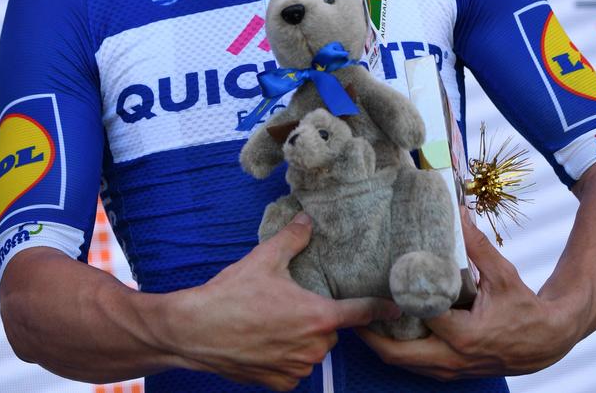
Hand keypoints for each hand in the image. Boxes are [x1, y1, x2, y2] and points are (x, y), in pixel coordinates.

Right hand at [162, 213, 400, 390]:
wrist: (196, 332)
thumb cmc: (232, 294)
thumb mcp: (265, 258)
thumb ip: (293, 238)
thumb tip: (309, 219)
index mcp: (317, 316)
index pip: (361, 313)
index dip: (381, 309)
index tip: (399, 308)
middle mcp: (312, 348)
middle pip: (329, 330)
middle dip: (317, 316)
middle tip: (291, 301)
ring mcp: (296, 369)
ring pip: (311, 350)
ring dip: (300, 337)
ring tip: (271, 320)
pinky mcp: (278, 384)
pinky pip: (293, 368)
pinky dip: (284, 356)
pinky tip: (264, 340)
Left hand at [356, 216, 578, 380]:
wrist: (546, 342)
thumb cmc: (524, 307)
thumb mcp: (503, 273)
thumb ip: (477, 245)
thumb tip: (458, 211)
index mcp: (464, 334)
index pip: (420, 315)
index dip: (397, 297)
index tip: (377, 279)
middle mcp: (454, 357)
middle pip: (399, 354)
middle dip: (372, 334)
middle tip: (353, 308)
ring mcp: (451, 368)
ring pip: (404, 363)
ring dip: (382, 344)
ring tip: (363, 315)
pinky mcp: (452, 371)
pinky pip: (416, 364)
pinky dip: (399, 349)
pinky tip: (388, 328)